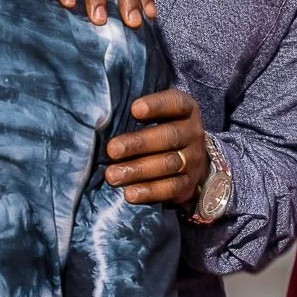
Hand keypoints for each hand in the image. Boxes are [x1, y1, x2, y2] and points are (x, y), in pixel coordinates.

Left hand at [106, 88, 207, 205]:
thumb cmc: (160, 129)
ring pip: (168, 164)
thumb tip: (103, 114)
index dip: (157, 105)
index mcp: (186, 110)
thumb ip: (138, 111)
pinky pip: (171, 188)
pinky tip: (130, 193)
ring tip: (112, 175)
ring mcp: (193, 160)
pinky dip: (149, 191)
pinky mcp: (189, 184)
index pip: (176, 103)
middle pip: (169, 136)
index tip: (134, 109)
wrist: (190, 160)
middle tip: (112, 150)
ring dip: (138, 170)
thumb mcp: (158, 114)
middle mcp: (193, 133)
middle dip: (138, 143)